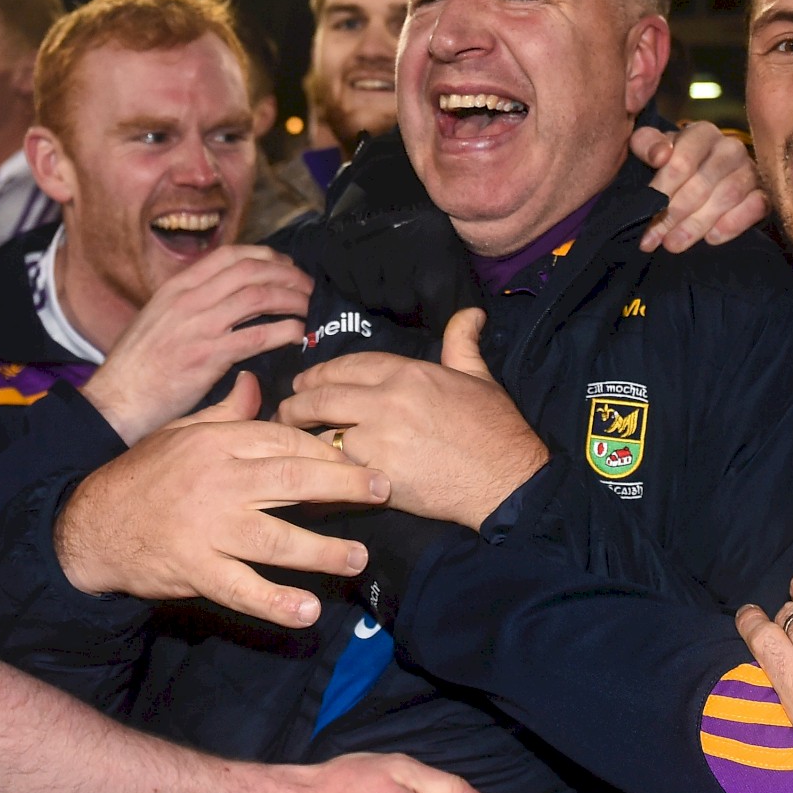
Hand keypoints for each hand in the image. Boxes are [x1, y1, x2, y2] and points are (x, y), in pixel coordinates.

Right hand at [56, 374, 382, 625]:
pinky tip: (307, 611)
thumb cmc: (144, 475)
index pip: (284, 441)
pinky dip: (274, 602)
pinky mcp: (194, 569)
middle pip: (291, 480)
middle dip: (343, 485)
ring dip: (321, 550)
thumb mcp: (180, 433)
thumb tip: (255, 382)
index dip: (326, 450)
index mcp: (217, 443)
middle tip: (384, 490)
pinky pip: (240, 587)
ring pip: (274, 538)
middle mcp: (217, 482)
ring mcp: (206, 528)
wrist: (88, 524)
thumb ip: (225, 413)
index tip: (360, 458)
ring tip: (358, 557)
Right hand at [80, 243, 313, 442]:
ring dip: (292, 300)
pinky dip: (284, 331)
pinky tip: (297, 335)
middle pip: (251, 271)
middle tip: (307, 287)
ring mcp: (199, 326)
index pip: (230, 255)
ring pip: (259, 297)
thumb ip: (191, 302)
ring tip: (308, 308)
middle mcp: (189, 299)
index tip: (285, 266)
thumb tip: (228, 297)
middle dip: (287, 275)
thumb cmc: (138, 365)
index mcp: (176, 287)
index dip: (266, 256)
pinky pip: (258, 336)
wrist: (117, 399)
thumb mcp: (158, 318)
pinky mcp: (209, 357)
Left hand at [276, 309, 547, 529]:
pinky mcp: (375, 473)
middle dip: (296, 402)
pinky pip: (333, 469)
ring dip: (300, 439)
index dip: (320, 372)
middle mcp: (386, 400)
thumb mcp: (479, 377)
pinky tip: (307, 475)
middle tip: (285, 411)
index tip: (305, 382)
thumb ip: (462, 343)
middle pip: (323, 395)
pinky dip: (317, 472)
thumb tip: (470, 313)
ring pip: (321, 432)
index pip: (348, 364)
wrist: (506, 480)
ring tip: (289, 444)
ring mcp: (378, 438)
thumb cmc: (496, 429)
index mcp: (408, 372)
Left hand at [631, 122, 766, 251]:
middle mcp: (730, 147)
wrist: (704, 175)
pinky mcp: (764, 192)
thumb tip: (660, 156)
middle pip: (702, 183)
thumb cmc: (675, 162)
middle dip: (675, 214)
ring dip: (698, 224)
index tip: (643, 213)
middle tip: (656, 237)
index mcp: (702, 133)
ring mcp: (750, 169)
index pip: (682, 161)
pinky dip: (734, 223)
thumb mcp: (653, 148)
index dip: (661, 190)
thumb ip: (646, 144)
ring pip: (727, 196)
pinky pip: (756, 206)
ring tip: (674, 244)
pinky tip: (712, 238)